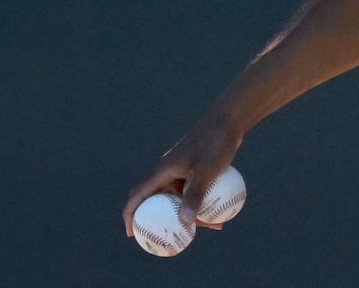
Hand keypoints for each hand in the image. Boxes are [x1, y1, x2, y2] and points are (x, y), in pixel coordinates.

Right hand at [122, 114, 242, 235]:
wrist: (229, 120)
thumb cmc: (215, 143)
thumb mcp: (206, 171)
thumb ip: (195, 194)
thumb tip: (185, 222)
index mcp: (162, 170)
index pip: (138, 195)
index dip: (130, 214)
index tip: (132, 233)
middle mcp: (167, 170)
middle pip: (157, 200)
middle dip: (163, 220)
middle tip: (170, 238)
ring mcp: (181, 169)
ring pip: (179, 197)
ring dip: (188, 212)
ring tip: (210, 226)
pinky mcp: (194, 168)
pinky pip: (192, 190)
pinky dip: (200, 201)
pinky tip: (218, 212)